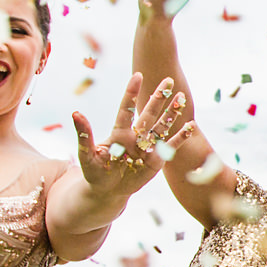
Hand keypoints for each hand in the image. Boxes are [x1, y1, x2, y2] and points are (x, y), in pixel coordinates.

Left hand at [71, 73, 194, 201]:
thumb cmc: (95, 172)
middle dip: (159, 97)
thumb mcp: (87, 155)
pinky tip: (191, 125)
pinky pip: (171, 146)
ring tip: (181, 97)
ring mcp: (148, 146)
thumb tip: (75, 113)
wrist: (108, 190)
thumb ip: (85, 134)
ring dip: (172, 112)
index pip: (126, 109)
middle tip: (168, 80)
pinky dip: (181, 136)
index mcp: (119, 132)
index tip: (137, 76)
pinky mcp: (157, 159)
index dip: (131, 94)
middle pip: (149, 113)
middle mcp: (136, 136)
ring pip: (162, 126)